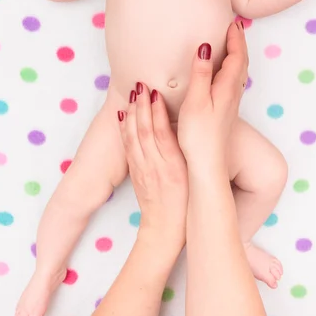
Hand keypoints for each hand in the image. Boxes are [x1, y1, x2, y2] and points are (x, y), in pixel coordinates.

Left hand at [118, 83, 187, 253]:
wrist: (165, 230)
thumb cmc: (186, 205)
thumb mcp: (192, 179)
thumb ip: (187, 154)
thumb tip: (187, 128)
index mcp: (173, 167)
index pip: (162, 134)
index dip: (157, 112)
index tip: (156, 93)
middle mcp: (156, 166)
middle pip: (145, 131)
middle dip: (142, 106)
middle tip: (141, 85)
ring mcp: (143, 170)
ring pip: (134, 137)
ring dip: (132, 113)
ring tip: (133, 93)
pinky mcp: (135, 173)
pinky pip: (128, 148)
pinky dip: (124, 129)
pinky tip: (123, 116)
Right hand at [178, 21, 247, 171]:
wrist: (208, 165)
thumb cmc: (199, 136)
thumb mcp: (196, 101)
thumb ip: (200, 74)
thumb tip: (205, 47)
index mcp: (227, 89)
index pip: (236, 57)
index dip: (236, 39)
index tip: (232, 23)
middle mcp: (233, 95)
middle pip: (241, 63)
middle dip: (239, 44)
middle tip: (235, 28)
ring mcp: (230, 104)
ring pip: (239, 73)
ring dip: (237, 56)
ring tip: (231, 44)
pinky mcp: (225, 112)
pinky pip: (233, 82)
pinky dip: (232, 69)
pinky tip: (223, 73)